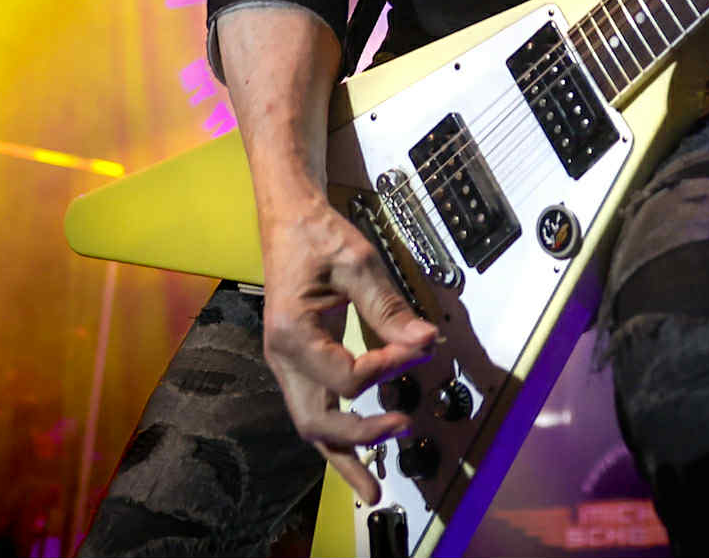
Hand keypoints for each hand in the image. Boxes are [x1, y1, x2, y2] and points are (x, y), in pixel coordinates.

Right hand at [259, 197, 437, 503]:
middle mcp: (284, 357)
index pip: (348, 377)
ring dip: (344, 455)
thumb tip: (424, 343)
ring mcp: (289, 364)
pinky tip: (358, 454)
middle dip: (360, 438)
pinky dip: (338, 435)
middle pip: (318, 420)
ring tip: (372, 489)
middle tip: (403, 430)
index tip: (418, 347)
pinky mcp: (300, 363)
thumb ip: (389, 308)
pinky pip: (316, 408)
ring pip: (312, 425)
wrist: (290, 219)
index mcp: (293, 333)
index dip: (389, 369)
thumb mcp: (357, 263)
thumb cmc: (318, 234)